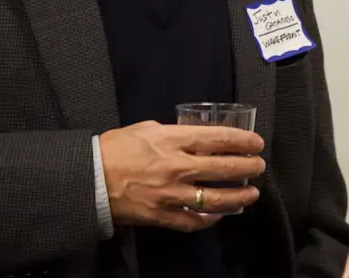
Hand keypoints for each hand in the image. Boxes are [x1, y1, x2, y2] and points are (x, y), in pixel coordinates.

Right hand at [99, 120, 265, 231]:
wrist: (89, 179)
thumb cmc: (115, 148)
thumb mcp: (146, 128)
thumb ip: (174, 133)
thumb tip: (195, 137)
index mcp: (172, 140)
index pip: (218, 138)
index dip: (242, 141)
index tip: (256, 143)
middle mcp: (176, 166)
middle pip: (223, 168)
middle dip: (247, 167)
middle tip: (259, 165)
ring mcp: (170, 194)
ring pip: (215, 198)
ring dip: (238, 196)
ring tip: (252, 194)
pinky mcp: (161, 216)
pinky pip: (192, 221)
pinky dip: (208, 219)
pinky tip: (220, 215)